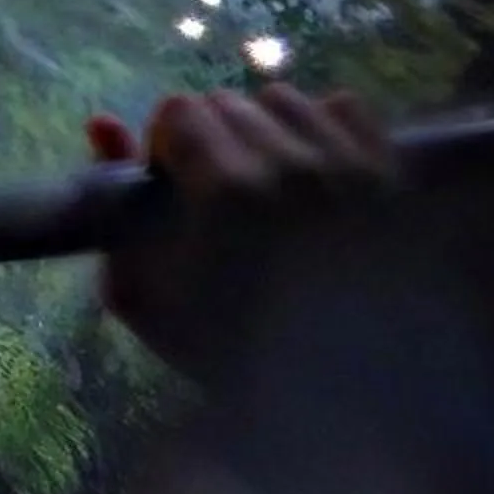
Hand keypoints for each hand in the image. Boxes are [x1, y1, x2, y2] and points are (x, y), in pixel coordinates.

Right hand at [85, 85, 393, 385]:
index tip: (173, 187)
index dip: (165, 146)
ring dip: (265, 131)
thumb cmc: (233, 350)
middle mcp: (289, 163)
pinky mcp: (390, 175)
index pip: (179, 110)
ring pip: (284, 101)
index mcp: (225, 189)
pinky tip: (315, 170)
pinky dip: (321, 128)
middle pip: (227, 102)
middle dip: (211, 140)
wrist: (345, 392)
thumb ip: (114, 210)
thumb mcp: (146, 294)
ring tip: (268, 182)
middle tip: (217, 194)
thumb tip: (102, 125)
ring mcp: (347, 165)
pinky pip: (344, 109)